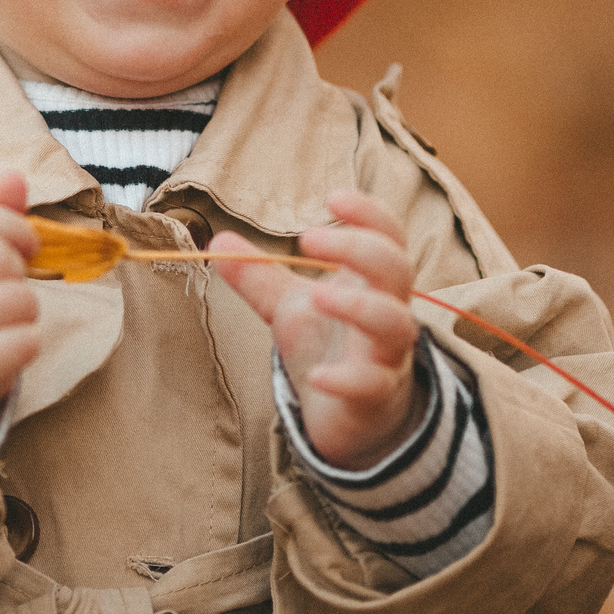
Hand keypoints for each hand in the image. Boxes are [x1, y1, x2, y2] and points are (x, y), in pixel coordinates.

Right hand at [0, 171, 40, 437]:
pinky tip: (4, 342)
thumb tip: (16, 177)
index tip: (21, 242)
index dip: (13, 226)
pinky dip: (27, 340)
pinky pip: (26, 342)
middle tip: (2, 284)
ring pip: (20, 300)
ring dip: (24, 306)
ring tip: (1, 315)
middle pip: (0, 257)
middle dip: (16, 269)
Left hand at [211, 188, 421, 468]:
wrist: (351, 415)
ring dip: (361, 305)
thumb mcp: (289, 306)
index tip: (332, 198)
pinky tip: (316, 376)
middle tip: (308, 238)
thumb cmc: (329, 347)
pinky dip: (346, 378)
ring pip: (395, 324)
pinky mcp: (376, 396)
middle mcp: (388, 311)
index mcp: (370, 281)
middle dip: (358, 248)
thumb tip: (217, 240)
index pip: (387, 235)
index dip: (369, 213)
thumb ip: (259, 276)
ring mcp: (386, 355)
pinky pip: (372, 384)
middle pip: (396, 269)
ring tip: (318, 295)